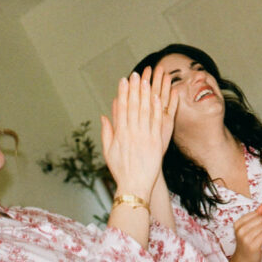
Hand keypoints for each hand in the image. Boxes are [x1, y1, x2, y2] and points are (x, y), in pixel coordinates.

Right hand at [100, 68, 168, 200]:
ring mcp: (144, 137)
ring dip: (146, 94)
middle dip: (134, 88)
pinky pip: (157, 122)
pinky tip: (157, 97)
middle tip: (135, 73)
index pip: (122, 109)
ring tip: (146, 80)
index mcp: (119, 134)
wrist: (134, 187)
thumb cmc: (120, 171)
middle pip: (133, 106)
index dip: (123, 93)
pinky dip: (157, 109)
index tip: (123, 80)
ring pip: (146, 111)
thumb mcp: (108, 152)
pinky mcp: (156, 142)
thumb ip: (106, 132)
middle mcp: (132, 133)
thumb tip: (103, 116)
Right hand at [229, 204, 261, 261]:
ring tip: (258, 239)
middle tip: (256, 234)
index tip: (254, 228)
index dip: (258, 220)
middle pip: (260, 220)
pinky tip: (261, 243)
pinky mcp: (253, 246)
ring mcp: (246, 239)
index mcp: (237, 224)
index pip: (255, 214)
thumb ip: (256, 215)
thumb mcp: (248, 227)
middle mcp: (240, 231)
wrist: (244, 260)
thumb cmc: (247, 242)